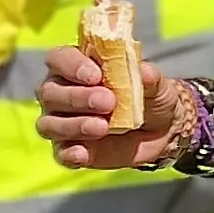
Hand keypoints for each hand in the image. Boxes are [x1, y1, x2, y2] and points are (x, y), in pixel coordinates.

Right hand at [34, 46, 194, 169]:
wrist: (163, 130)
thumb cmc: (150, 96)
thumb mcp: (155, 84)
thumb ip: (148, 76)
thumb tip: (144, 71)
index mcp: (76, 67)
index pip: (59, 59)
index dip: (72, 65)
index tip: (96, 76)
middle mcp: (60, 93)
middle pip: (50, 92)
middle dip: (77, 97)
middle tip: (108, 102)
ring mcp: (62, 123)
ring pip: (50, 123)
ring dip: (74, 125)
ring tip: (103, 127)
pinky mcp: (70, 149)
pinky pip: (60, 153)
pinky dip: (69, 153)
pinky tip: (83, 153)